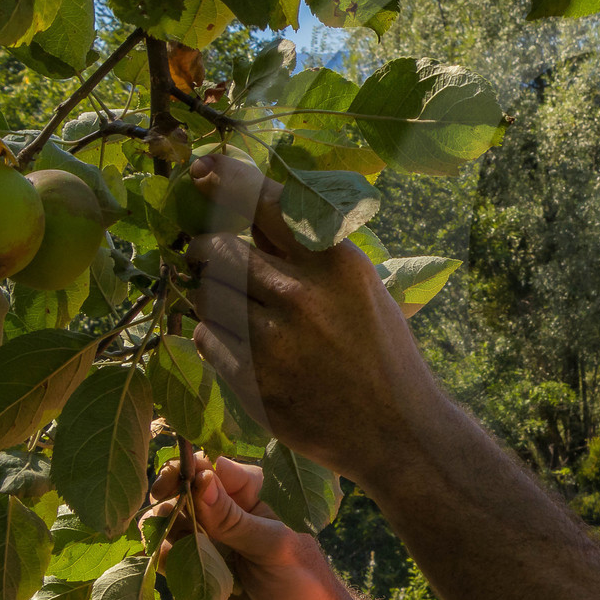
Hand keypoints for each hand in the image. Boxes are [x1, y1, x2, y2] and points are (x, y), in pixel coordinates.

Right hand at [145, 453, 349, 599]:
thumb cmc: (302, 581)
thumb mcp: (274, 547)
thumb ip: (235, 519)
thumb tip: (201, 481)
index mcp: (252, 494)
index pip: (215, 468)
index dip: (192, 468)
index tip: (178, 481)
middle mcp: (225, 511)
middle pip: (183, 488)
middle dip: (169, 492)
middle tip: (162, 501)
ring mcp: (207, 539)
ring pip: (168, 518)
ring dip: (162, 525)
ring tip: (173, 541)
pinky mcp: (192, 568)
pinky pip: (164, 553)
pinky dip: (159, 554)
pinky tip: (169, 564)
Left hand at [182, 154, 445, 479]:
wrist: (397, 431)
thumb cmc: (381, 350)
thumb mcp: (359, 286)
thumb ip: (308, 250)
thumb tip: (250, 206)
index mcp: (335, 262)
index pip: (265, 201)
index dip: (226, 179)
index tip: (202, 168)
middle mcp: (300, 296)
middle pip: (219, 247)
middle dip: (204, 247)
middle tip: (207, 252)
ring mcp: (273, 342)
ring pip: (206, 294)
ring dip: (209, 294)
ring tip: (236, 305)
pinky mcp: (252, 383)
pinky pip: (205, 340)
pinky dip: (212, 335)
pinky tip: (241, 343)